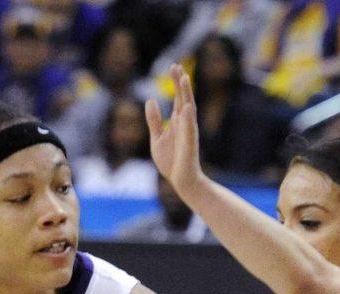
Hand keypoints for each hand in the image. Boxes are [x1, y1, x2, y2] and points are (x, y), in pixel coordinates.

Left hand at [145, 64, 203, 197]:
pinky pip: (189, 131)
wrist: (181, 181)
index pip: (178, 97)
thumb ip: (154, 120)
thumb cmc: (171, 161)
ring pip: (189, 110)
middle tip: (176, 66)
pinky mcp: (189, 145)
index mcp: (177, 121)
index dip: (176, 82)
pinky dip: (188, 119)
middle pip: (184, 98)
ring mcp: (188, 133)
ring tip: (184, 79)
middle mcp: (185, 124)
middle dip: (180, 83)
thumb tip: (150, 100)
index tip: (173, 66)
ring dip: (187, 95)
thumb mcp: (156, 138)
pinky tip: (185, 108)